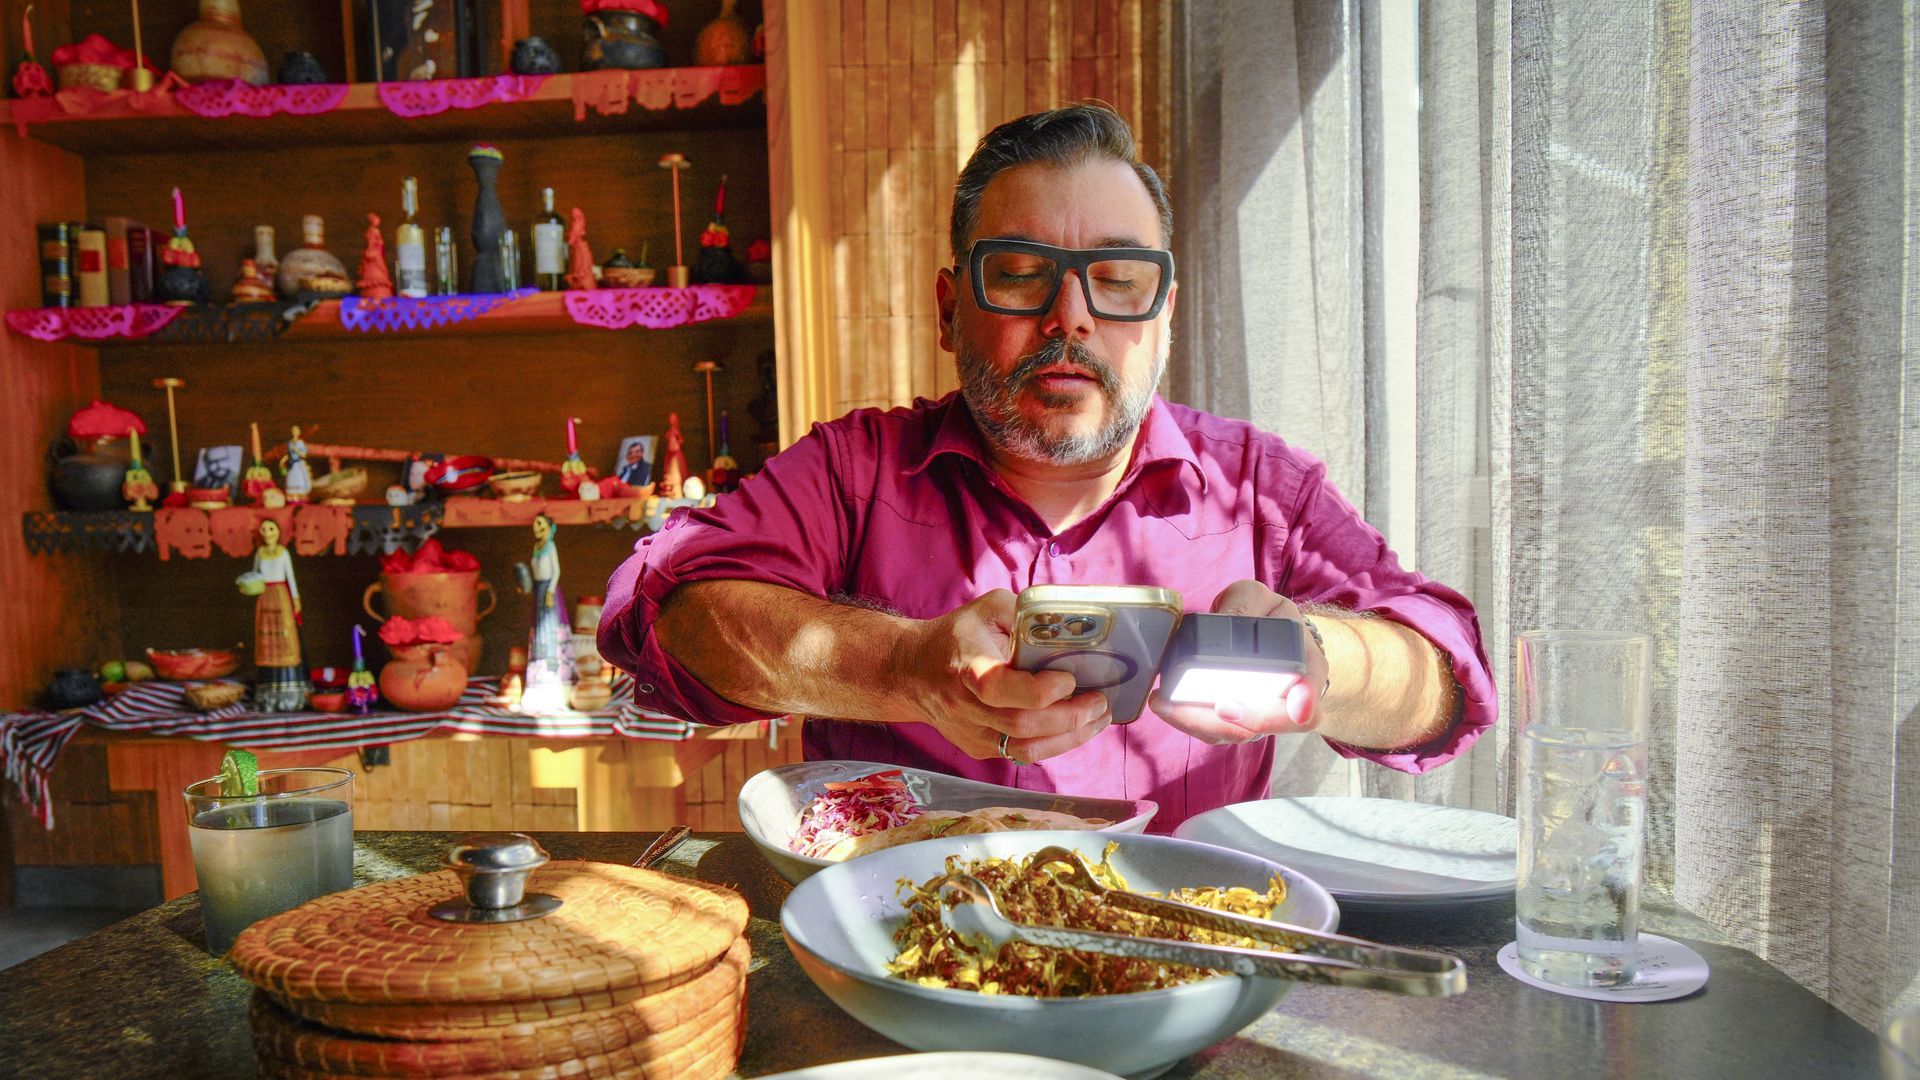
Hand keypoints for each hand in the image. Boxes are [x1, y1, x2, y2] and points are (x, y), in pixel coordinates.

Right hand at [896, 589, 1111, 763]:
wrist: (911, 672)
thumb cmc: (956, 635)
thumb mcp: (988, 609)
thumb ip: (1026, 613)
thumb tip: (1069, 624)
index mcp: (967, 667)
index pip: (999, 688)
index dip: (1040, 690)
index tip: (1069, 677)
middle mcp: (965, 706)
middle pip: (1021, 725)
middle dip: (1069, 717)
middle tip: (1100, 702)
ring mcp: (971, 733)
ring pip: (1025, 750)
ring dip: (1069, 738)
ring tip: (1098, 720)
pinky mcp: (978, 748)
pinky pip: (1021, 753)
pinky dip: (1054, 743)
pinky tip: (1075, 727)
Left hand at [1148, 580, 1328, 744]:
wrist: (1267, 640)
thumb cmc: (1267, 619)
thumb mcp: (1260, 600)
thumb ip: (1246, 603)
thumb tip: (1227, 618)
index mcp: (1305, 670)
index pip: (1313, 696)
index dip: (1306, 704)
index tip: (1297, 708)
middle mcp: (1287, 704)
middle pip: (1270, 724)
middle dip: (1243, 721)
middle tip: (1218, 705)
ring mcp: (1258, 719)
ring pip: (1235, 733)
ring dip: (1201, 723)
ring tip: (1167, 703)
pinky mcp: (1231, 724)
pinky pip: (1212, 730)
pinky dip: (1187, 720)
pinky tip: (1162, 703)